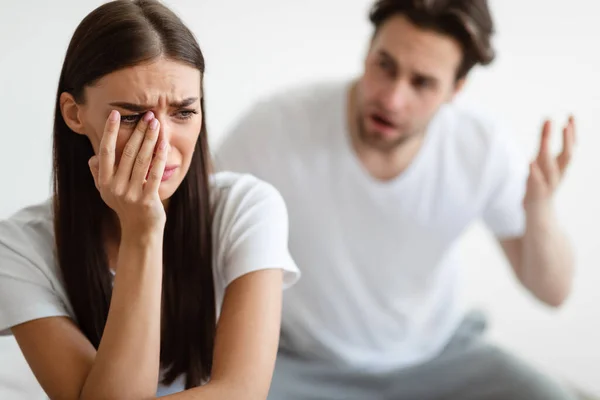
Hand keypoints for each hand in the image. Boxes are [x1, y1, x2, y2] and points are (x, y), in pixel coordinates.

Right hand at [89, 110, 168, 234]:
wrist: (140, 231)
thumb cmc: (125, 208)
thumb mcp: (106, 192)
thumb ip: (99, 174)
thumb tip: (93, 157)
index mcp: (104, 182)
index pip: (106, 151)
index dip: (110, 132)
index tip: (115, 114)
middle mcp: (115, 187)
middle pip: (127, 152)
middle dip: (138, 131)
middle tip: (146, 115)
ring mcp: (131, 194)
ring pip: (142, 160)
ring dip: (150, 140)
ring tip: (156, 124)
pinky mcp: (147, 200)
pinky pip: (154, 174)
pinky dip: (159, 158)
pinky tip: (164, 144)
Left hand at [524, 116, 575, 208]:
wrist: (539, 213)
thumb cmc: (541, 182)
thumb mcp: (543, 161)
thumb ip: (544, 141)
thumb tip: (548, 119)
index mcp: (560, 167)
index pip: (569, 147)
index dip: (571, 133)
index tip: (571, 116)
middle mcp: (557, 175)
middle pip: (566, 157)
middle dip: (567, 141)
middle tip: (566, 124)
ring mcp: (548, 185)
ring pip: (551, 169)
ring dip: (549, 153)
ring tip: (545, 138)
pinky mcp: (536, 194)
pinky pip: (537, 183)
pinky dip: (535, 172)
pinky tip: (530, 162)